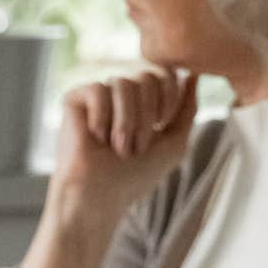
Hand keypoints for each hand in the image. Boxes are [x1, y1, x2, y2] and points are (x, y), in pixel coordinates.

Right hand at [51, 67, 199, 216]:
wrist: (101, 194)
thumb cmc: (137, 174)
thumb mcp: (175, 142)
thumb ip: (187, 109)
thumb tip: (193, 74)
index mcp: (146, 100)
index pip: (165, 74)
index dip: (169, 98)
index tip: (162, 127)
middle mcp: (123, 94)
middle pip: (147, 76)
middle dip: (149, 115)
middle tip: (138, 146)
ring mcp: (99, 95)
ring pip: (123, 82)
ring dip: (127, 122)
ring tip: (119, 148)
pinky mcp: (74, 99)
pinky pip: (97, 89)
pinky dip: (102, 118)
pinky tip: (96, 137)